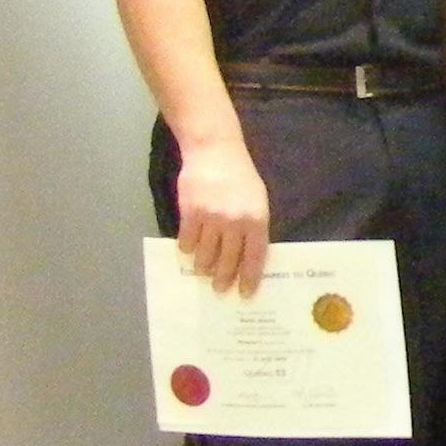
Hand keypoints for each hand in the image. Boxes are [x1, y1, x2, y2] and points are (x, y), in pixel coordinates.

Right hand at [175, 135, 270, 296]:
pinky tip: (188, 251)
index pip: (255, 256)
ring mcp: (211, 217)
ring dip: (203, 266)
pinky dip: (187, 248)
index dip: (249, 277)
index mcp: (257, 219)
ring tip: (203, 272)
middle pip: (229, 259)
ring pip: (205, 253)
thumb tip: (248, 255)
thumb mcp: (258, 200)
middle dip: (224, 278)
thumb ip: (254, 226)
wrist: (215, 151)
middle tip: (220, 289)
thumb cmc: (241, 178)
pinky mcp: (190, 212)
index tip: (245, 293)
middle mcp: (235, 221)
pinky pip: (187, 239)